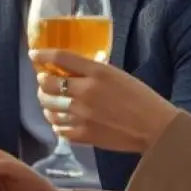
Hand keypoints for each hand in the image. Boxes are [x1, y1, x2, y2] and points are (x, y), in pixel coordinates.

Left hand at [30, 50, 182, 153]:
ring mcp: (82, 115)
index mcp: (97, 72)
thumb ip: (94, 72)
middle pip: (47, 84)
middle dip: (42, 82)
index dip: (42, 55)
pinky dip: (56, 122)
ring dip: (46, 102)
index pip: (60, 58)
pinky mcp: (83, 134)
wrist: (156, 127)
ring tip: (50, 102)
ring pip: (48, 106)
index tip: (34, 55)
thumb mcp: (118, 76)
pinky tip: (60, 119)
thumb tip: (72, 71)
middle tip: (45, 82)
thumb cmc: (142, 98)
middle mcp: (85, 92)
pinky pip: (58, 127)